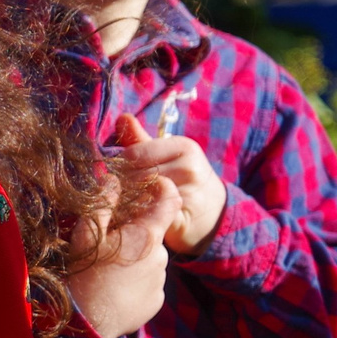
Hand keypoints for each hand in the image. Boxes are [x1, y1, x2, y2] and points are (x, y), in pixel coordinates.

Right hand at [66, 173, 179, 337]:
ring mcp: (161, 281)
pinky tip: (114, 289)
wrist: (87, 322)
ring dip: (134, 260)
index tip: (149, 186)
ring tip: (107, 272)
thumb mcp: (87, 233)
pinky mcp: (157, 301)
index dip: (162, 189)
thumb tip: (112, 178)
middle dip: (135, 234)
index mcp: (147, 235)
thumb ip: (103, 203)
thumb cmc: (84, 273)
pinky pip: (148, 284)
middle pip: (152, 234)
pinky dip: (134, 282)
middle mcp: (161, 256)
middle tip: (108, 244)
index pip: (169, 201)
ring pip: (149, 261)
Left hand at [113, 114, 227, 254]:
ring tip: (132, 205)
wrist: (215, 214)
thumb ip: (141, 140)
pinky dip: (137, 219)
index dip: (121, 167)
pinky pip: (145, 217)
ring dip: (127, 204)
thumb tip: (122, 117)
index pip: (132, 155)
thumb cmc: (183, 180)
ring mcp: (187, 195)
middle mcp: (188, 168)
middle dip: (123, 187)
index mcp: (183, 147)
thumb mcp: (166, 155)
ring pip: (137, 197)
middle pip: (133, 176)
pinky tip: (140, 219)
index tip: (124, 175)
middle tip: (125, 194)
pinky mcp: (180, 220)